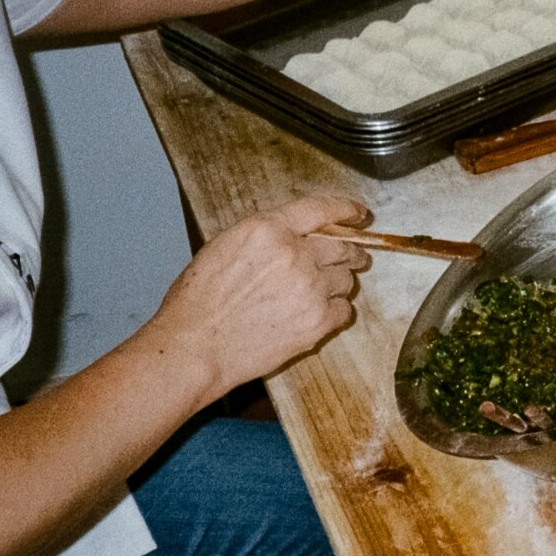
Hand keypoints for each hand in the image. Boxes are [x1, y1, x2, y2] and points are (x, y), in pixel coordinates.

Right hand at [145, 195, 371, 399]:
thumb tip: (299, 234)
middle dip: (350, 252)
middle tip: (353, 257)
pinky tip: (317, 313)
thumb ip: (267, 235)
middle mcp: (294, 254)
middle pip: (342, 246)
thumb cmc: (200, 301)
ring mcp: (310, 289)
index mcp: (268, 229)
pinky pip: (344, 309)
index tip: (360, 214)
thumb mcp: (226, 246)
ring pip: (346, 279)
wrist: (196, 346)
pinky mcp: (317, 321)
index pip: (321, 209)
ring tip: (321, 290)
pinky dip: (336, 310)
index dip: (346, 210)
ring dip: (338, 282)